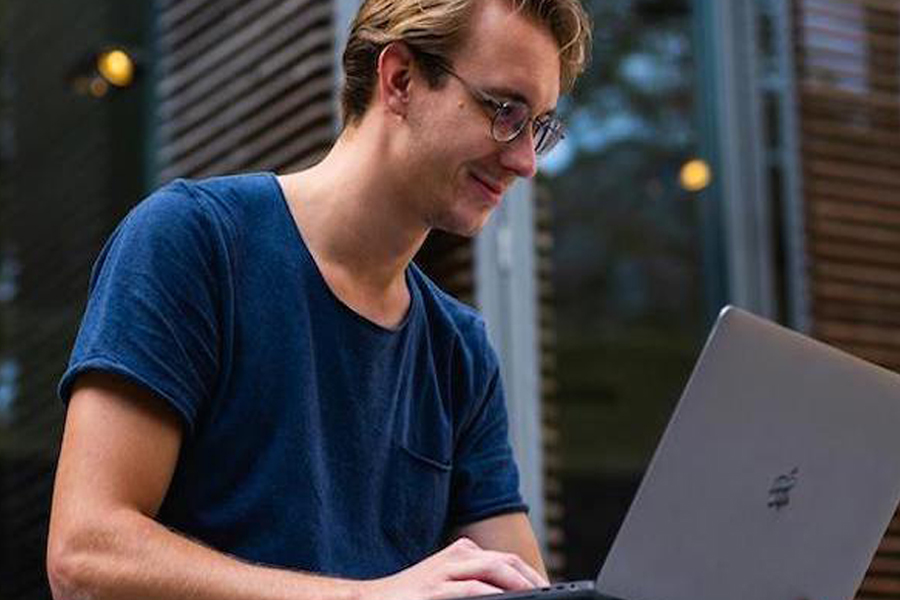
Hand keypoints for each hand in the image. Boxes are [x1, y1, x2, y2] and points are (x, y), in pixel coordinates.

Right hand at [361, 537, 549, 599]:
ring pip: (493, 569)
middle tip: (549, 593)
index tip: (547, 589)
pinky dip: (493, 595)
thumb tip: (508, 595)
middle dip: (531, 578)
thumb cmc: (412, 598)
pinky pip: (472, 590)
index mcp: (460, 553)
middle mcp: (455, 556)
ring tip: (537, 596)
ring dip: (519, 583)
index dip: (529, 574)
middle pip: (504, 561)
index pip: (504, 560)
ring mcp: (444, 572)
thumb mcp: (445, 584)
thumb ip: (474, 584)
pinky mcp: (434, 591)